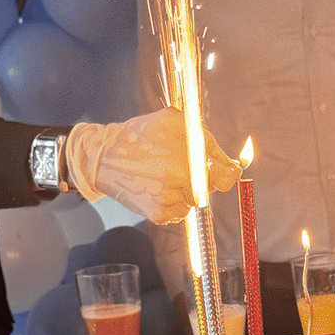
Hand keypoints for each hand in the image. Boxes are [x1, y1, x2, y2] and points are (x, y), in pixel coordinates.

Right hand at [64, 112, 236, 223]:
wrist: (103, 157)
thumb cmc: (139, 136)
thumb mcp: (173, 121)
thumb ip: (205, 139)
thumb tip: (231, 162)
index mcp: (191, 155)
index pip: (227, 175)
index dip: (227, 171)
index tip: (225, 170)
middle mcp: (183, 178)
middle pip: (211, 188)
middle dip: (202, 178)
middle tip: (180, 166)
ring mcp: (171, 198)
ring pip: (194, 200)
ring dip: (186, 190)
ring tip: (162, 175)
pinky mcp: (160, 214)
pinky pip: (180, 212)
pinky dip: (172, 202)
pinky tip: (155, 187)